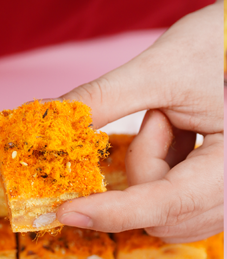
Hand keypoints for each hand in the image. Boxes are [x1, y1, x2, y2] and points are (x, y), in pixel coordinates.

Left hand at [56, 1, 222, 242]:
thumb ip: (102, 100)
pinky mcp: (215, 193)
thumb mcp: (159, 70)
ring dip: (150, 165)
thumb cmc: (216, 45)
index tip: (65, 213)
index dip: (110, 213)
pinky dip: (159, 169)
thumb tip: (48, 118)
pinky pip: (170, 202)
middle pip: (158, 212)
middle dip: (142, 161)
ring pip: (160, 212)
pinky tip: (177, 134)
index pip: (164, 204)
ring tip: (173, 120)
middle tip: (160, 116)